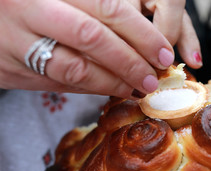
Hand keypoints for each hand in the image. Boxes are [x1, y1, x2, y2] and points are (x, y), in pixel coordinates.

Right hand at [0, 0, 200, 98]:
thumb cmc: (26, 5)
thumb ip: (92, 8)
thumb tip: (139, 38)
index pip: (107, 7)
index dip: (141, 32)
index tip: (163, 52)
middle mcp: (30, 8)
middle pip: (93, 38)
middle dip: (131, 61)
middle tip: (154, 77)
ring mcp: (17, 41)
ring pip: (75, 68)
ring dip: (113, 83)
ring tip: (137, 88)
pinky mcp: (12, 70)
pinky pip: (60, 84)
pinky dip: (91, 89)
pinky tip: (111, 90)